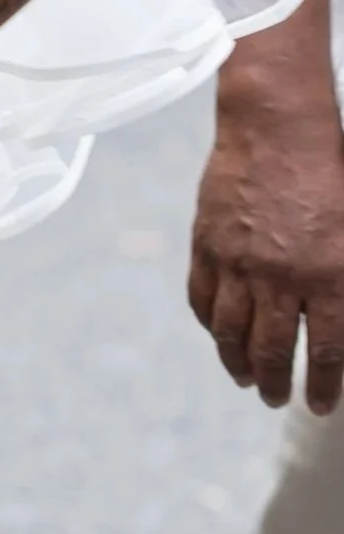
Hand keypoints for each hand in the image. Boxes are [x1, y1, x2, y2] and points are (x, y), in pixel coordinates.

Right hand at [189, 103, 343, 409]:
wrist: (277, 128)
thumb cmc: (331, 173)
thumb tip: (339, 324)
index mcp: (330, 274)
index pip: (325, 351)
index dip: (322, 385)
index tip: (318, 405)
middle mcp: (282, 276)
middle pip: (271, 351)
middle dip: (275, 384)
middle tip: (277, 399)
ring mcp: (238, 263)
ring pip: (231, 334)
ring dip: (238, 365)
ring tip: (245, 378)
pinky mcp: (208, 246)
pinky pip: (203, 301)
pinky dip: (211, 326)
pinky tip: (220, 335)